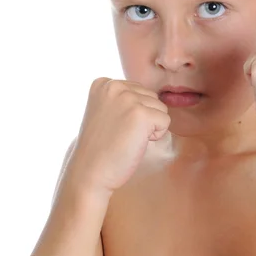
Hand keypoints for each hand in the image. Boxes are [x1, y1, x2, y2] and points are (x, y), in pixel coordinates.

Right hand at [67, 78, 170, 194]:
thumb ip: (123, 99)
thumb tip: (154, 96)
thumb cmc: (101, 147)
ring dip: (150, 127)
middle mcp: (114, 86)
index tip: (113, 126)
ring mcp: (127, 98)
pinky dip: (156, 136)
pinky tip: (135, 142)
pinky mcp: (141, 114)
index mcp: (103, 83)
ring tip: (127, 138)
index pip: (138, 91)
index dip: (132, 113)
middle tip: (121, 134)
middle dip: (143, 118)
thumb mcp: (106, 111)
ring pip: (160, 108)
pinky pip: (165, 121)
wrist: (90, 172)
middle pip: (151, 97)